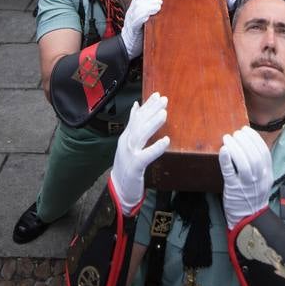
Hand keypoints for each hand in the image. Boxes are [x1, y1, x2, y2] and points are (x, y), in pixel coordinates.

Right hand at [110, 93, 169, 214]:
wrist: (118, 190)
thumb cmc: (126, 166)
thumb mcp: (128, 144)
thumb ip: (132, 125)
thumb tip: (136, 106)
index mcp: (126, 137)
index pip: (136, 117)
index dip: (147, 106)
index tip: (157, 95)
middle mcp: (126, 143)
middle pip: (138, 123)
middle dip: (151, 110)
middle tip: (163, 100)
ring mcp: (129, 154)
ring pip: (140, 135)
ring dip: (152, 123)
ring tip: (164, 113)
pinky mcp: (134, 167)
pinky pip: (146, 156)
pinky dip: (156, 148)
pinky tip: (165, 141)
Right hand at [121, 0, 162, 58]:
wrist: (127, 48)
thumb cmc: (137, 34)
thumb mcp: (142, 21)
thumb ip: (148, 13)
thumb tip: (161, 6)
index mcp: (133, 11)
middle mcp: (130, 15)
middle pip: (138, 2)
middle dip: (150, 0)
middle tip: (160, 2)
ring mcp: (130, 22)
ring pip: (137, 10)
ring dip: (148, 7)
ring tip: (157, 8)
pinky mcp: (132, 31)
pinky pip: (135, 22)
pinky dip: (142, 17)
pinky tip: (148, 17)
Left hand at [219, 126, 271, 229]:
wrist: (249, 220)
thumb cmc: (253, 197)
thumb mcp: (263, 180)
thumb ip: (259, 165)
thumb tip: (249, 143)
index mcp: (268, 175)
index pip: (264, 152)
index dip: (255, 138)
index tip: (246, 129)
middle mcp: (259, 179)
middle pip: (255, 156)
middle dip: (245, 140)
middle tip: (236, 133)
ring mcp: (247, 185)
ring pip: (244, 163)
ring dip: (235, 147)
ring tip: (228, 138)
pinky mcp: (233, 190)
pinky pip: (230, 173)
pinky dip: (226, 159)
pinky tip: (223, 149)